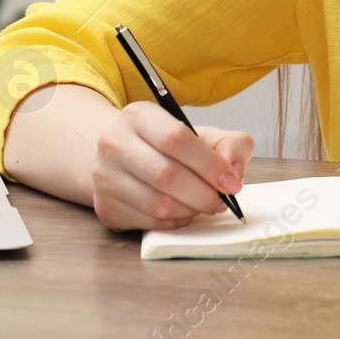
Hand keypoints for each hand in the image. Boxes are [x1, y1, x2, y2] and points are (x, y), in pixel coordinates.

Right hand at [89, 100, 251, 232]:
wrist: (122, 158)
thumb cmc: (167, 147)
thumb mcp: (201, 134)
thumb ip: (231, 145)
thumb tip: (234, 173)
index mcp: (139, 115)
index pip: (176, 139)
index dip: (209, 165)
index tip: (231, 183)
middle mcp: (114, 142)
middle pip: (167, 175)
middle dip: (203, 194)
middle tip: (220, 201)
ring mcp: (104, 176)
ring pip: (159, 204)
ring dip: (190, 210)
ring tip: (200, 204)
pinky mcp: (105, 206)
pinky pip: (150, 222)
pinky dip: (174, 222)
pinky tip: (180, 210)